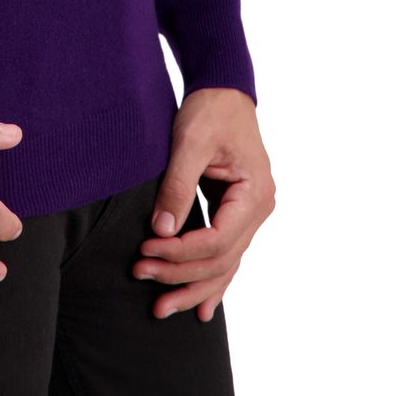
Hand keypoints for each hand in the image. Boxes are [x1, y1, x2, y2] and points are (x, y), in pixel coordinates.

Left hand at [133, 87, 274, 321]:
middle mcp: (258, 210)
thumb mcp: (190, 141)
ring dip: (191, 287)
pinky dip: (210, 280)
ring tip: (161, 309)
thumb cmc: (209, 109)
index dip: (180, 252)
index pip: (217, 240)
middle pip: (220, 260)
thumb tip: (162, 230)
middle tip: (140, 276)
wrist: (222, 89)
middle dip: (180, 274)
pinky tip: (200, 307)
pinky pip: (225, 255)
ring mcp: (250, 215)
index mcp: (254, 194)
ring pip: (223, 265)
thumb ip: (178, 185)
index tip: (145, 251)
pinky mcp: (236, 214)